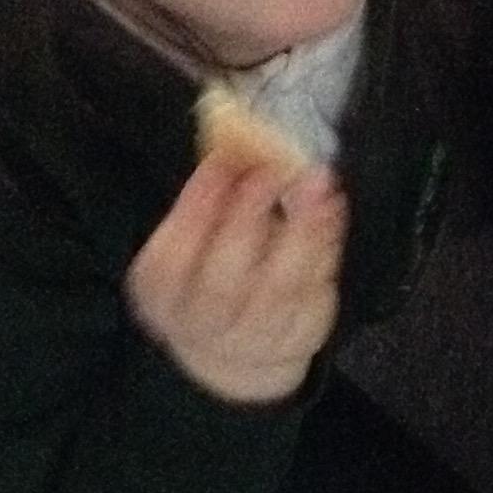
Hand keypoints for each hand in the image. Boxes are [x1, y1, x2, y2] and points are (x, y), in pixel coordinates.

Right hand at [125, 150, 347, 403]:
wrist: (232, 351)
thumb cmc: (208, 274)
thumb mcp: (190, 241)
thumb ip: (208, 200)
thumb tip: (236, 141)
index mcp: (162, 296)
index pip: (172, 259)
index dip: (195, 209)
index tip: (220, 163)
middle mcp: (202, 325)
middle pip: (223, 281)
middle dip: (247, 220)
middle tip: (270, 172)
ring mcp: (254, 338)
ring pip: (278, 288)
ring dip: (301, 230)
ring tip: (314, 182)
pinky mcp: (298, 337)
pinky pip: (314, 293)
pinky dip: (326, 248)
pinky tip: (330, 210)